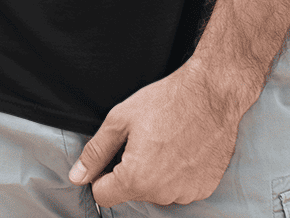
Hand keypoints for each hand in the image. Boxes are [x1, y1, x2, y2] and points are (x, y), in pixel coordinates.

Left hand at [68, 61, 256, 207]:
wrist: (211, 93)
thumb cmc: (166, 101)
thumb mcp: (121, 118)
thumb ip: (96, 151)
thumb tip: (77, 176)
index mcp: (136, 178)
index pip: (103, 196)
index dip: (102, 175)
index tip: (113, 155)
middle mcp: (161, 194)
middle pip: (131, 192)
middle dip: (131, 171)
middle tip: (145, 139)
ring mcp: (185, 193)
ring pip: (157, 191)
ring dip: (156, 174)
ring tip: (166, 141)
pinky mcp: (204, 188)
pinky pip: (180, 188)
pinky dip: (178, 174)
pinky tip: (183, 148)